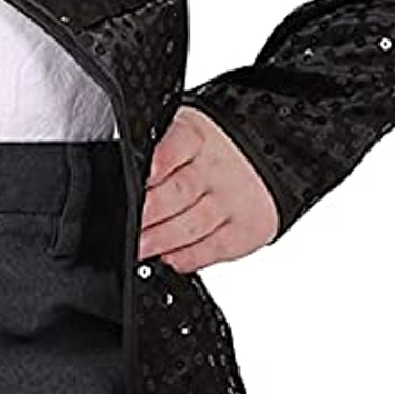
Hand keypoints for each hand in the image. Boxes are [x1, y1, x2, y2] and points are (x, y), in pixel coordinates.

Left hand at [141, 106, 279, 271]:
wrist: (274, 158)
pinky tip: (170, 258)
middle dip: (150, 211)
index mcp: (196, 136)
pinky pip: (214, 248)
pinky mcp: (244, 231)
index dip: (159, 163)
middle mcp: (216, 169)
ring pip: (193, 224)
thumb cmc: (216, 152)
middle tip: (130, 225)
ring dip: (163, 239)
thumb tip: (121, 165)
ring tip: (141, 248)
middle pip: (180, 191)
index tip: (143, 178)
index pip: (177, 146)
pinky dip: (189, 257)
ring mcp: (232, 202)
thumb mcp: (186, 134)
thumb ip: (156, 151)